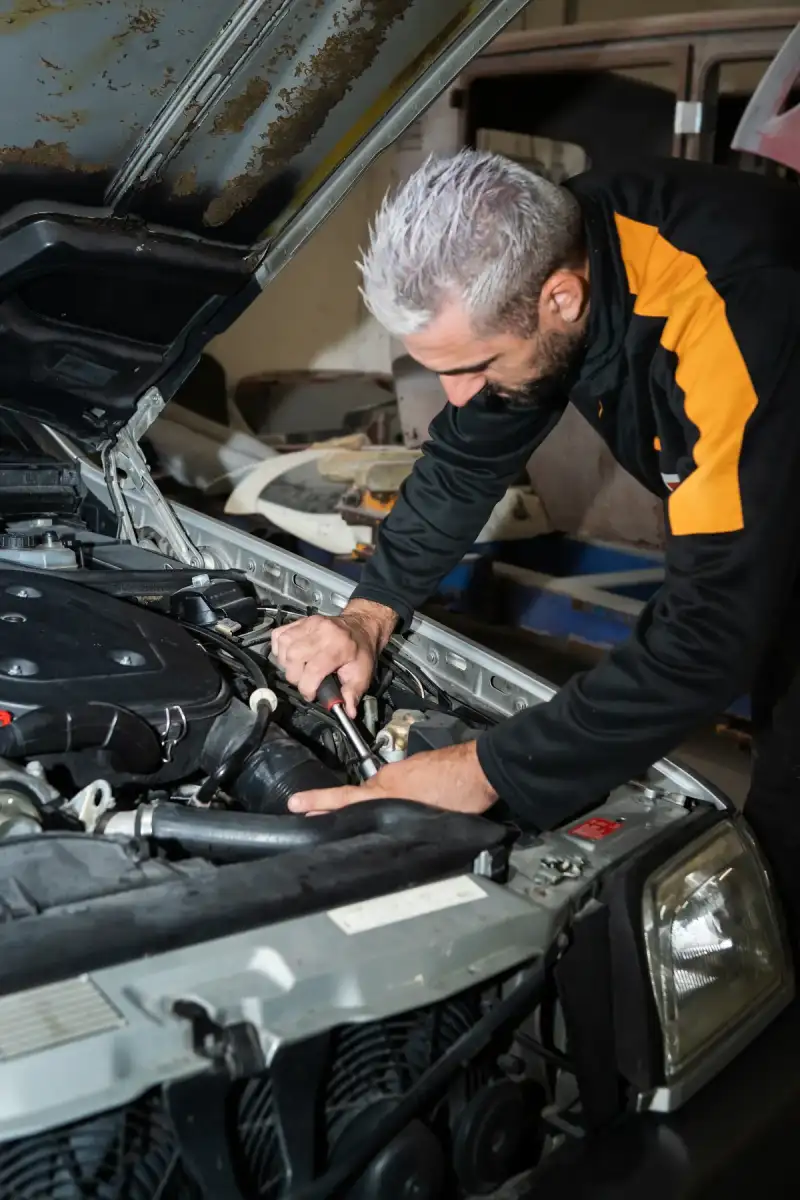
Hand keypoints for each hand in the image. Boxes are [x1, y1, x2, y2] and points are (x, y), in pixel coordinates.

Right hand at [271, 599, 396, 716]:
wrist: (361, 627)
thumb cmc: (360, 650)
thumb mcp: (363, 674)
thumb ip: (353, 694)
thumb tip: (347, 711)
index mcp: (339, 646)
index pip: (313, 670)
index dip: (307, 688)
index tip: (311, 694)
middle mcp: (323, 632)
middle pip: (293, 657)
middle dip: (295, 676)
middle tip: (304, 681)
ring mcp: (310, 623)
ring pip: (284, 645)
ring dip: (285, 662)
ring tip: (297, 669)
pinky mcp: (302, 621)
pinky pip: (279, 634)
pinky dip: (279, 648)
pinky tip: (290, 656)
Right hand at [288, 742, 497, 815]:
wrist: (487, 766)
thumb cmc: (463, 791)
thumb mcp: (431, 819)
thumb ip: (406, 827)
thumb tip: (391, 843)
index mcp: (388, 791)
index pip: (345, 797)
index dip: (318, 802)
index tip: (295, 803)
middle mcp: (391, 778)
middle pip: (360, 796)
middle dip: (347, 808)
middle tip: (324, 816)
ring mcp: (405, 770)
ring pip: (382, 791)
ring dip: (380, 803)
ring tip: (386, 819)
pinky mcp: (419, 768)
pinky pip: (398, 784)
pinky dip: (398, 795)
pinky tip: (412, 805)